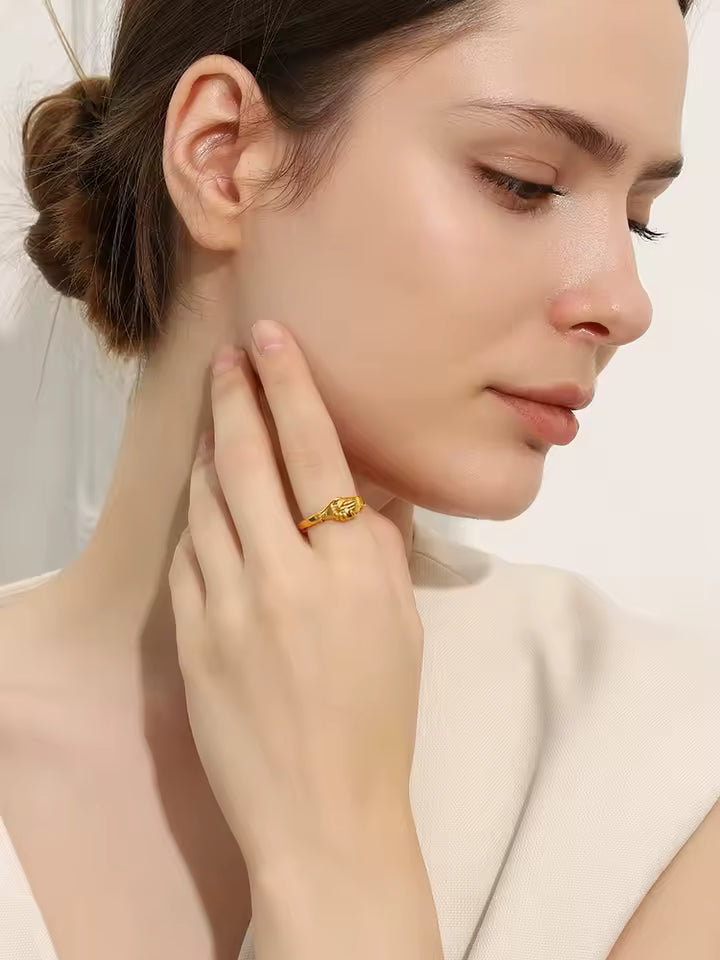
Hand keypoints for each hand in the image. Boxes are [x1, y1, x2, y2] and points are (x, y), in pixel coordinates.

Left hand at [168, 321, 423, 880]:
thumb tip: (371, 483)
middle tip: (229, 358)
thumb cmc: (378, 720)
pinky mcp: (193, 638)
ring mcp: (233, 606)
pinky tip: (205, 503)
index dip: (290, 387)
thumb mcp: (401, 625)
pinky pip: (189, 556)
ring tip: (217, 423)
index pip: (318, 452)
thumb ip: (383, 546)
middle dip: (235, 398)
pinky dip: (198, 520)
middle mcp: (292, 575)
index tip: (271, 340)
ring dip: (210, 453)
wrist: (324, 815)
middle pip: (250, 461)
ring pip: (209, 501)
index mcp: (358, 568)